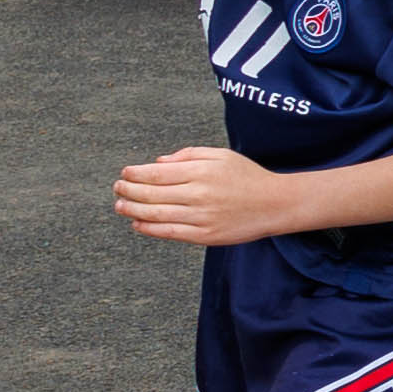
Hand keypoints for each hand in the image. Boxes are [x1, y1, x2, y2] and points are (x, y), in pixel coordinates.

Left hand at [113, 146, 294, 245]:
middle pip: (151, 194)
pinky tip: (138, 223)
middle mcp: (198, 194)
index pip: (156, 173)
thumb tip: (157, 163)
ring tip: (120, 206)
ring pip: (156, 214)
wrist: (275, 204)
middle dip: (128, 190)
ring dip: (132, 210)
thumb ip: (187, 155)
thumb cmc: (247, 176)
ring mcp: (201, 217)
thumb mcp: (220, 155)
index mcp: (201, 172)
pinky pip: (170, 233)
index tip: (124, 173)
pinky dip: (149, 229)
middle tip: (117, 188)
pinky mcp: (205, 236)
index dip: (135, 174)